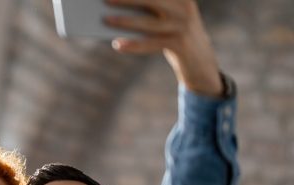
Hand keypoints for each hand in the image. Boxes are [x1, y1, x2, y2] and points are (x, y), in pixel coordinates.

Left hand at [104, 0, 222, 96]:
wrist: (199, 58)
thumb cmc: (171, 32)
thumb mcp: (163, 16)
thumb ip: (146, 9)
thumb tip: (113, 7)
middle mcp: (183, 6)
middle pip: (151, 0)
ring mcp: (183, 25)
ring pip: (149, 22)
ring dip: (125, 21)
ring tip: (106, 20)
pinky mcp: (180, 43)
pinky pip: (152, 44)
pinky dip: (133, 45)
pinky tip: (117, 44)